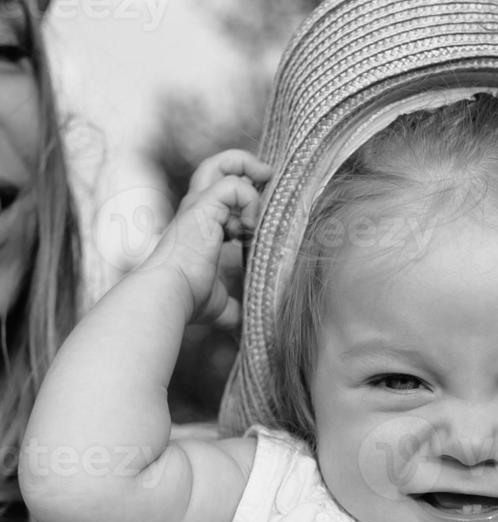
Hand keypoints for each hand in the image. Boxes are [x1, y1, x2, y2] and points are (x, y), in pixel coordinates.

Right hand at [141, 150, 271, 328]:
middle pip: (219, 164)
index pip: (223, 192)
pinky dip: (251, 201)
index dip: (247, 198)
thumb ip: (234, 306)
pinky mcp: (203, 207)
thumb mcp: (221, 304)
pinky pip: (235, 186)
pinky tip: (250, 230)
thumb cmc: (188, 300)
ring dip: (252, 174)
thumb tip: (246, 324)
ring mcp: (199, 204)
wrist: (169, 295)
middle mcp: (198, 208)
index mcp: (201, 224)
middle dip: (248, 167)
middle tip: (269, 186)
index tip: (259, 223)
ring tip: (266, 196)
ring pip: (224, 163)